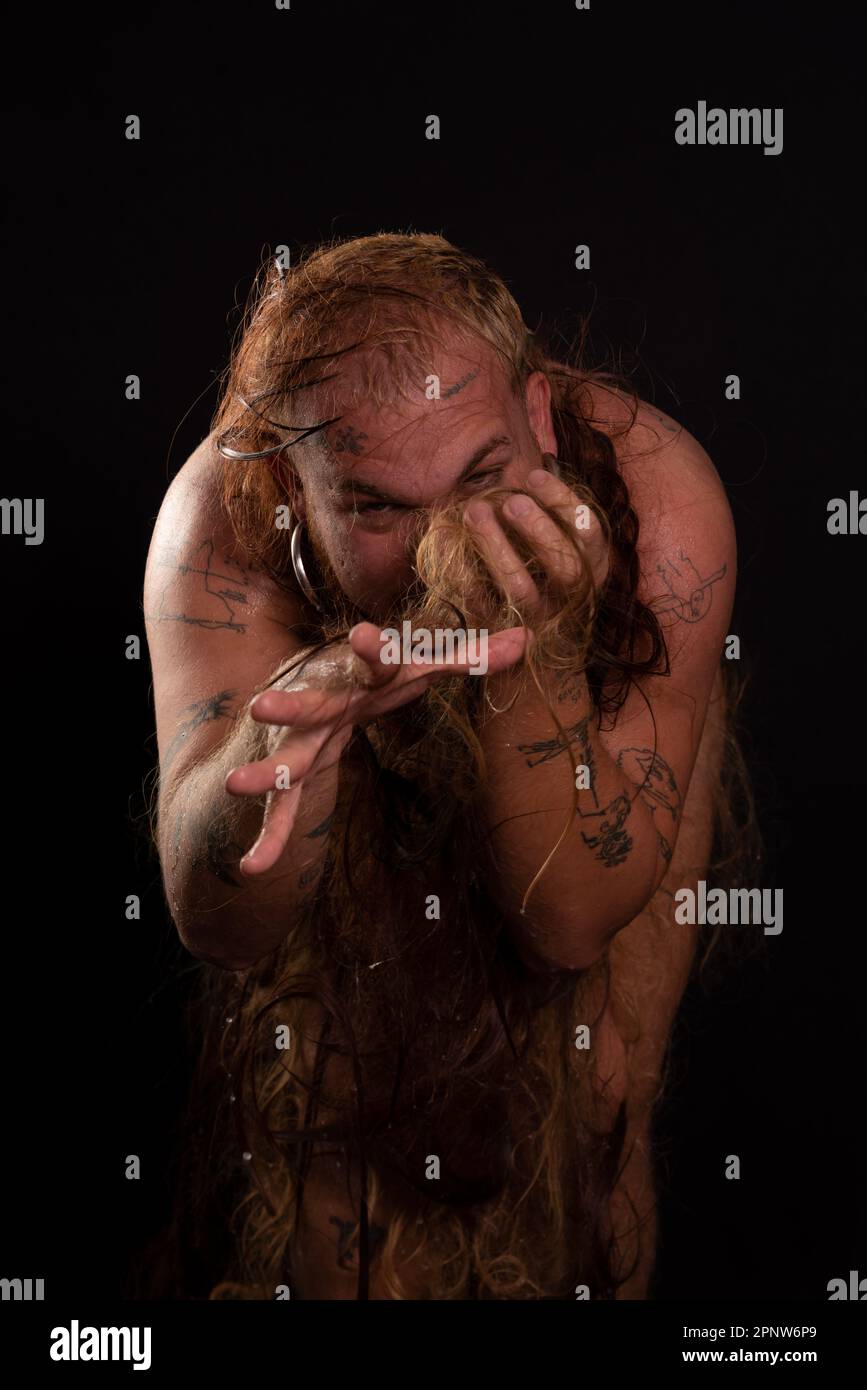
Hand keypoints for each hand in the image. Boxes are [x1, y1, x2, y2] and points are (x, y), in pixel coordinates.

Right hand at [224, 621, 528, 874]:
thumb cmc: (375, 676)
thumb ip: (468, 656)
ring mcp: (301, 741)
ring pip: (282, 759)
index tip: (367, 637)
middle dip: (288, 706)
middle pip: (306, 705)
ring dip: (263, 772)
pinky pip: (281, 812)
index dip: (372, 652)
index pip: (369, 661)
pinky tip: (253, 867)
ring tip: (236, 785)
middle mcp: (320, 703)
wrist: (312, 683)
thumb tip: (527, 638)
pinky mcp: (292, 776)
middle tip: (261, 705)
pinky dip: (269, 839)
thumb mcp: (418, 666)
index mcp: (355, 674)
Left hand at [464, 455, 608, 625]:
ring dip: (497, 547)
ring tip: (476, 511)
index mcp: (592, 569)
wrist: (527, 649)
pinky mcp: (500, 631)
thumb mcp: (559, 542)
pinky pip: (480, 601)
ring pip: (521, 589)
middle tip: (511, 500)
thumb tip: (536, 468)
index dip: (564, 502)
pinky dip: (463, 568)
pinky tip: (448, 536)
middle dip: (539, 530)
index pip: (590, 535)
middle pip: (566, 568)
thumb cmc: (542, 573)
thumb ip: (552, 514)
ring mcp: (537, 620)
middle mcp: (571, 599)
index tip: (533, 474)